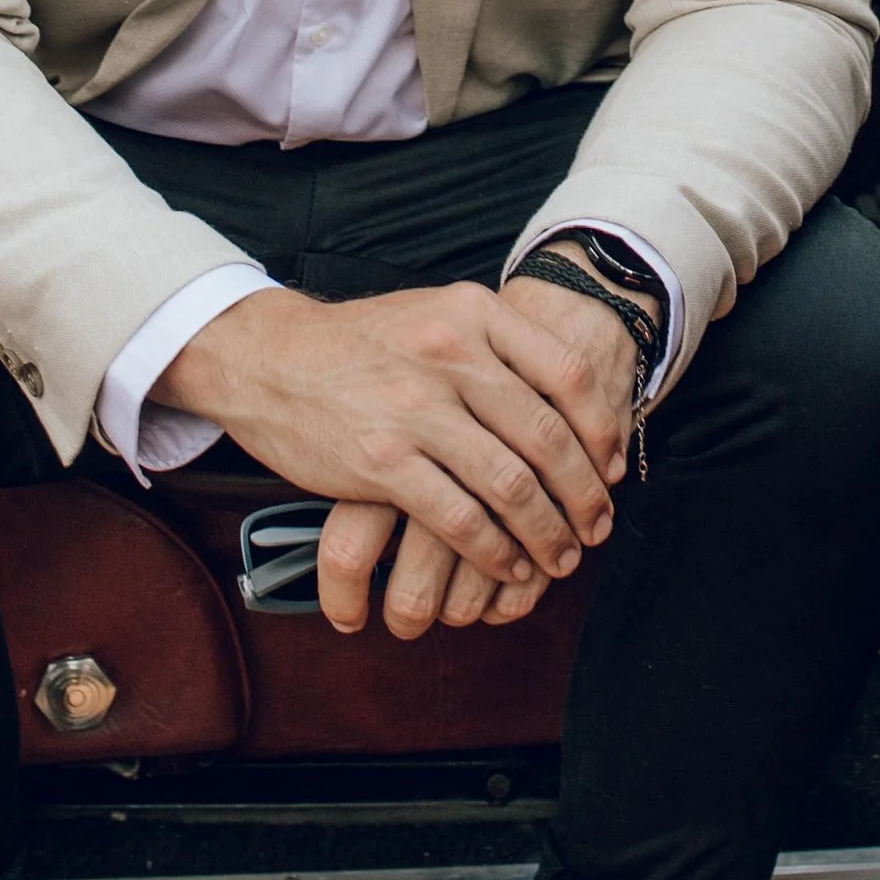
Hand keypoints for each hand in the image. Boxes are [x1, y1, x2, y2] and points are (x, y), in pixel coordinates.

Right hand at [321, 279, 644, 639]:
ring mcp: (416, 408)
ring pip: (511, 484)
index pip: (567, 373)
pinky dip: (494, 552)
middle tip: (597, 526)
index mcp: (474, 313)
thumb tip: (569, 397)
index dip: (599, 430)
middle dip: (582, 494)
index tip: (611, 467)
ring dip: (546, 533)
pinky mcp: (382, 461)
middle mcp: (451, 354)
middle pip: (547, 436)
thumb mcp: (435, 314)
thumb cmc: (361, 344)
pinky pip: (460, 519)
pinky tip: (507, 566)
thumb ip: (496, 345)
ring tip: (561, 557)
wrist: (268, 357)